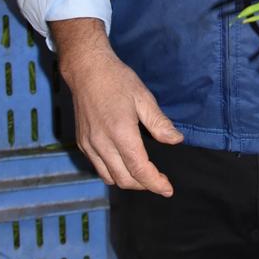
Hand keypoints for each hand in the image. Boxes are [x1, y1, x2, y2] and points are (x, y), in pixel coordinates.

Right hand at [50, 18, 182, 194]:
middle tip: (159, 181)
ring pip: (109, 177)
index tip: (168, 189)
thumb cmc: (117, 79)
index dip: (155, 183)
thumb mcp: (143, 97)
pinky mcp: (82, 143)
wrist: (86, 69)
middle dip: (144, 185)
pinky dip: (113, 172)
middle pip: (124, 179)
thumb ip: (159, 123)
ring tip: (143, 174)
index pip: (139, 170)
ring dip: (128, 181)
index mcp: (121, 132)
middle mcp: (102, 143)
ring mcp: (89, 145)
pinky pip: (98, 168)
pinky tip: (124, 163)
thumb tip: (176, 140)